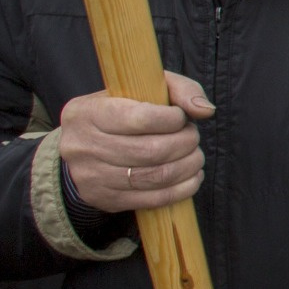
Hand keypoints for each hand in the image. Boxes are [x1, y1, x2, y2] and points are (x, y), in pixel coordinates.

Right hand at [60, 72, 213, 212]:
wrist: (82, 148)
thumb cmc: (119, 112)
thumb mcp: (140, 87)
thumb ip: (178, 89)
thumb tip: (206, 110)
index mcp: (87, 113)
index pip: (140, 118)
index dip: (172, 119)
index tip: (181, 117)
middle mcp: (84, 147)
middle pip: (151, 151)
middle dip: (185, 143)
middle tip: (192, 137)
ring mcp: (93, 178)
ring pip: (156, 177)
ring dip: (188, 166)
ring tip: (195, 156)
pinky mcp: (107, 200)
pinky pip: (154, 199)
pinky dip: (183, 189)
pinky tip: (192, 177)